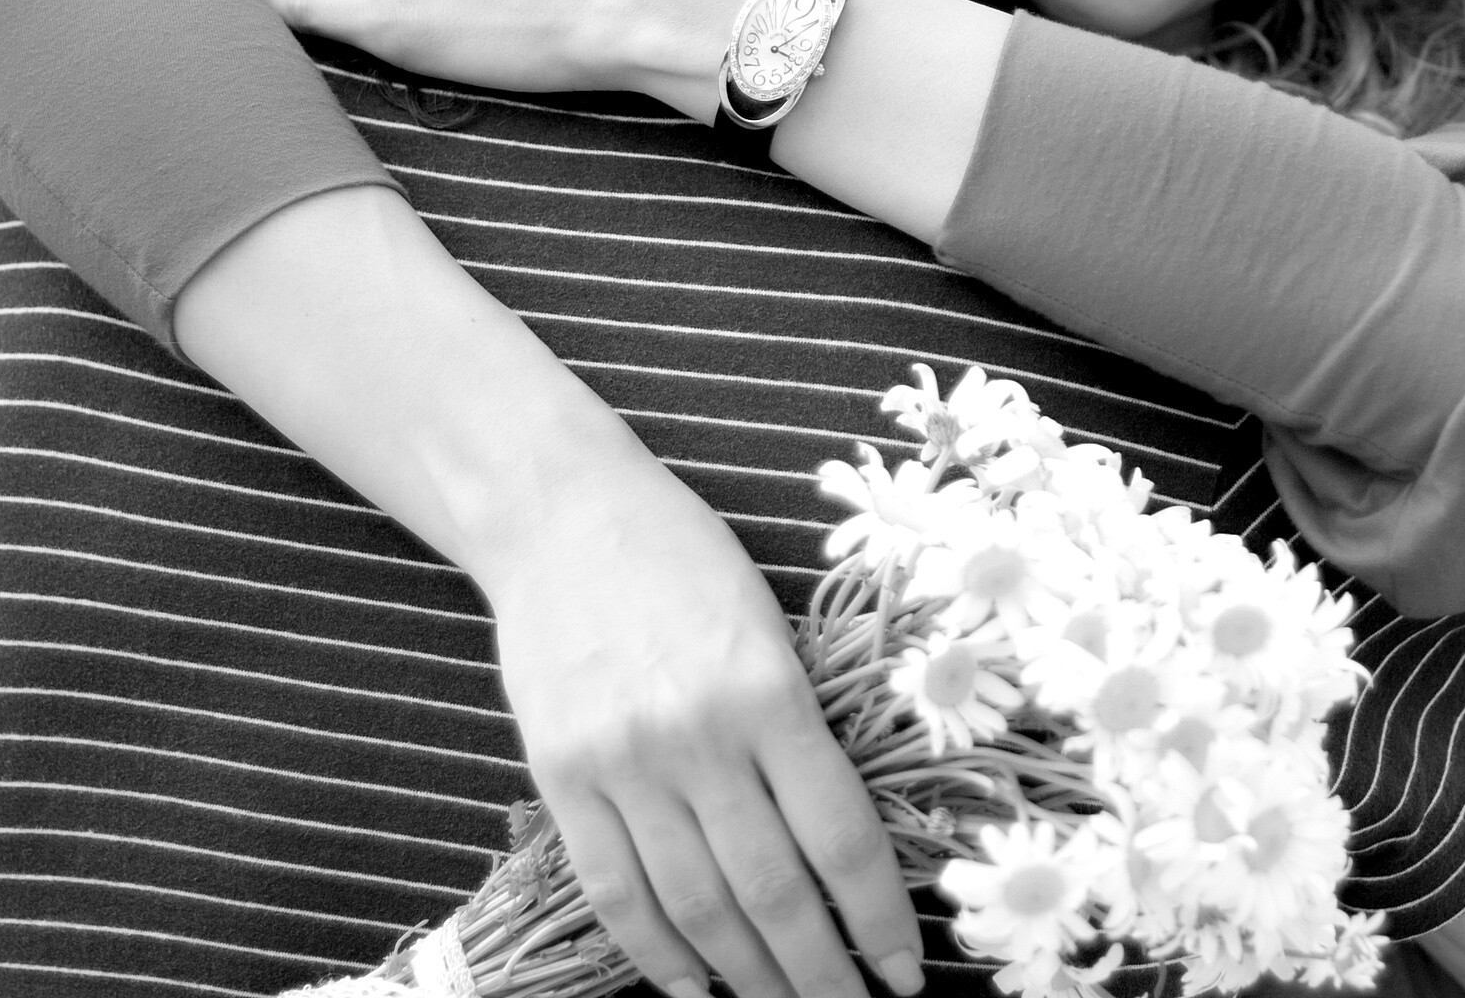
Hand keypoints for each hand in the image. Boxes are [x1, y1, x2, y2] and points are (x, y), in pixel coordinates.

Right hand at [173, 186, 924, 997]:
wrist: (561, 515)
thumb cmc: (687, 560)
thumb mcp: (772, 628)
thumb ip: (800, 732)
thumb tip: (841, 850)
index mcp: (770, 691)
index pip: (839, 838)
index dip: (876, 920)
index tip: (904, 974)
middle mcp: (698, 736)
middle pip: (770, 891)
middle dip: (818, 972)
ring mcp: (623, 761)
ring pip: (695, 905)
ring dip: (747, 976)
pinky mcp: (560, 775)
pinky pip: (614, 888)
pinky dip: (657, 951)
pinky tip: (695, 988)